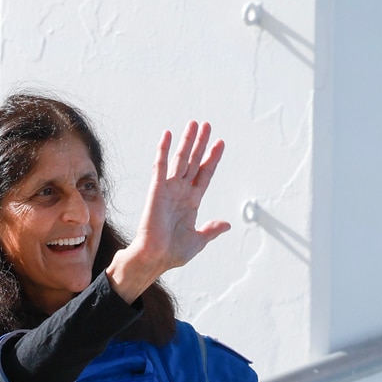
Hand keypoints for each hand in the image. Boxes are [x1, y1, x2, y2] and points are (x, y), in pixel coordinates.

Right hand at [106, 121, 230, 302]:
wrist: (154, 258)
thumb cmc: (172, 254)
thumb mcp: (198, 241)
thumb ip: (211, 230)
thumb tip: (226, 224)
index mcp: (191, 203)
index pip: (204, 175)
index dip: (212, 159)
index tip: (220, 143)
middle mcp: (180, 192)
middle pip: (193, 162)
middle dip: (200, 144)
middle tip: (206, 125)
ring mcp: (168, 190)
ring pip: (180, 160)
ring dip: (187, 141)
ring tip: (194, 124)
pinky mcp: (156, 190)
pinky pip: (160, 166)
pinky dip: (163, 150)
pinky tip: (167, 135)